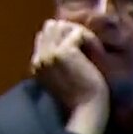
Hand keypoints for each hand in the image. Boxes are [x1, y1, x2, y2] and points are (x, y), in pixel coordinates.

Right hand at [30, 19, 109, 133]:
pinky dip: (90, 38)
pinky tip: (96, 49)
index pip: (43, 35)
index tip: (79, 46)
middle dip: (68, 30)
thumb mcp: (61, 77)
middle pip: (50, 26)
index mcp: (35, 64)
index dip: (62, 37)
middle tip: (85, 43)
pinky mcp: (62, 52)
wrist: (85, 107)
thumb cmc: (79, 96)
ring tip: (91, 45)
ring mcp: (48, 53)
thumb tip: (64, 43)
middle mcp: (38, 57)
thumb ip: (56, 61)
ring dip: (78, 32)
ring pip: (62, 26)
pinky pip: (77, 32)